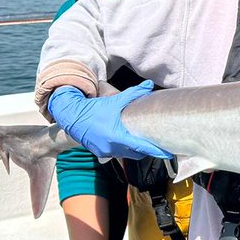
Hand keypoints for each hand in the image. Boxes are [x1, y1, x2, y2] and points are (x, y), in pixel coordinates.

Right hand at [48, 81, 171, 160]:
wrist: (72, 116)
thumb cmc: (94, 108)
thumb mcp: (114, 101)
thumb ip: (133, 94)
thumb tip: (149, 85)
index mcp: (117, 136)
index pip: (141, 147)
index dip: (156, 151)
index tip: (168, 153)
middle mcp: (112, 147)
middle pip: (136, 153)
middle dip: (147, 150)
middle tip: (157, 145)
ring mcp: (106, 152)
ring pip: (127, 154)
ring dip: (135, 150)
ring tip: (144, 143)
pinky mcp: (100, 153)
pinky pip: (117, 153)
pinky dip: (123, 149)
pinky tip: (126, 142)